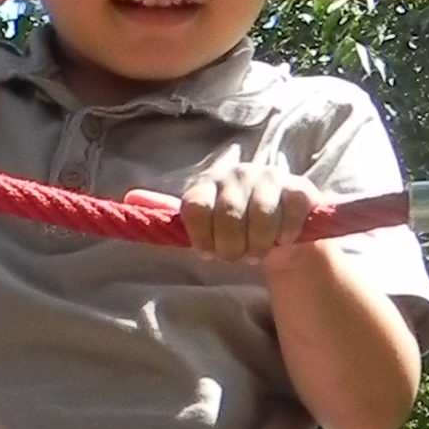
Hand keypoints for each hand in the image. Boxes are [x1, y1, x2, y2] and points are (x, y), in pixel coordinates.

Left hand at [135, 162, 322, 266]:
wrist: (280, 233)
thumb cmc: (234, 229)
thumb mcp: (199, 222)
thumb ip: (166, 212)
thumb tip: (129, 197)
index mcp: (207, 183)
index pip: (195, 208)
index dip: (202, 237)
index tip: (208, 251)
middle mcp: (236, 173)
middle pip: (228, 219)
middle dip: (233, 249)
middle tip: (238, 255)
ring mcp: (269, 177)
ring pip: (261, 221)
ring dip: (259, 246)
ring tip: (259, 249)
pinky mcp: (299, 187)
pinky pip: (289, 217)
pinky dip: (284, 237)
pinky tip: (282, 238)